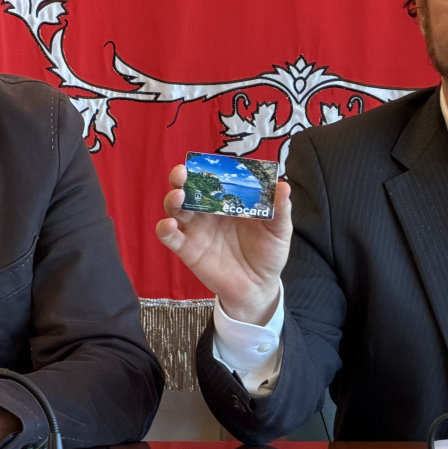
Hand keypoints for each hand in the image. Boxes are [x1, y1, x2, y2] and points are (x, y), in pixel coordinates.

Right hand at [156, 163, 291, 324]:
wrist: (259, 286)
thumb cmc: (268, 253)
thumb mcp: (279, 230)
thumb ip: (280, 209)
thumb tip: (283, 186)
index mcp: (228, 200)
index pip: (214, 178)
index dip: (207, 168)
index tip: (207, 162)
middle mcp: (208, 211)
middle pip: (188, 188)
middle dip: (181, 177)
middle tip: (183, 172)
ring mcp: (196, 229)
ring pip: (175, 208)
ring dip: (172, 199)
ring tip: (178, 195)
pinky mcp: (188, 249)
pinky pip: (170, 237)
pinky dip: (164, 229)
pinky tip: (169, 225)